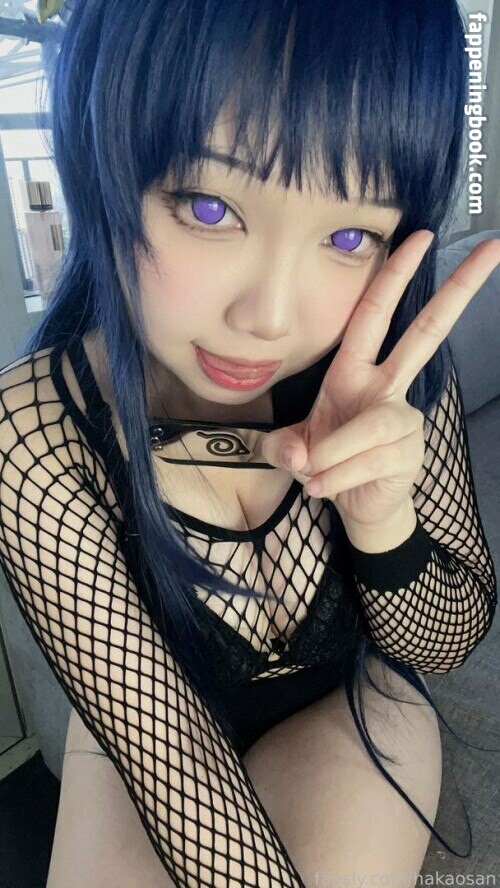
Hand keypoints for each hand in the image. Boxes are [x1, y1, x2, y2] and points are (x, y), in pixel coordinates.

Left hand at [257, 230, 499, 528]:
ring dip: (333, 455)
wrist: (353, 504)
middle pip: (426, 333)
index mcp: (354, 371)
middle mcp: (386, 387)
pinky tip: (324, 487)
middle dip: (458, 291)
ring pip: (371, 427)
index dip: (394, 276)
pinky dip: (338, 477)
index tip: (419, 236)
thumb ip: (282, 448)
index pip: (374, 314)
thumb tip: (300, 455)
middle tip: (492, 248)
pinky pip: (368, 460)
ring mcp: (403, 418)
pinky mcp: (409, 452)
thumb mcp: (290, 449)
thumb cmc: (323, 461)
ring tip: (313, 477)